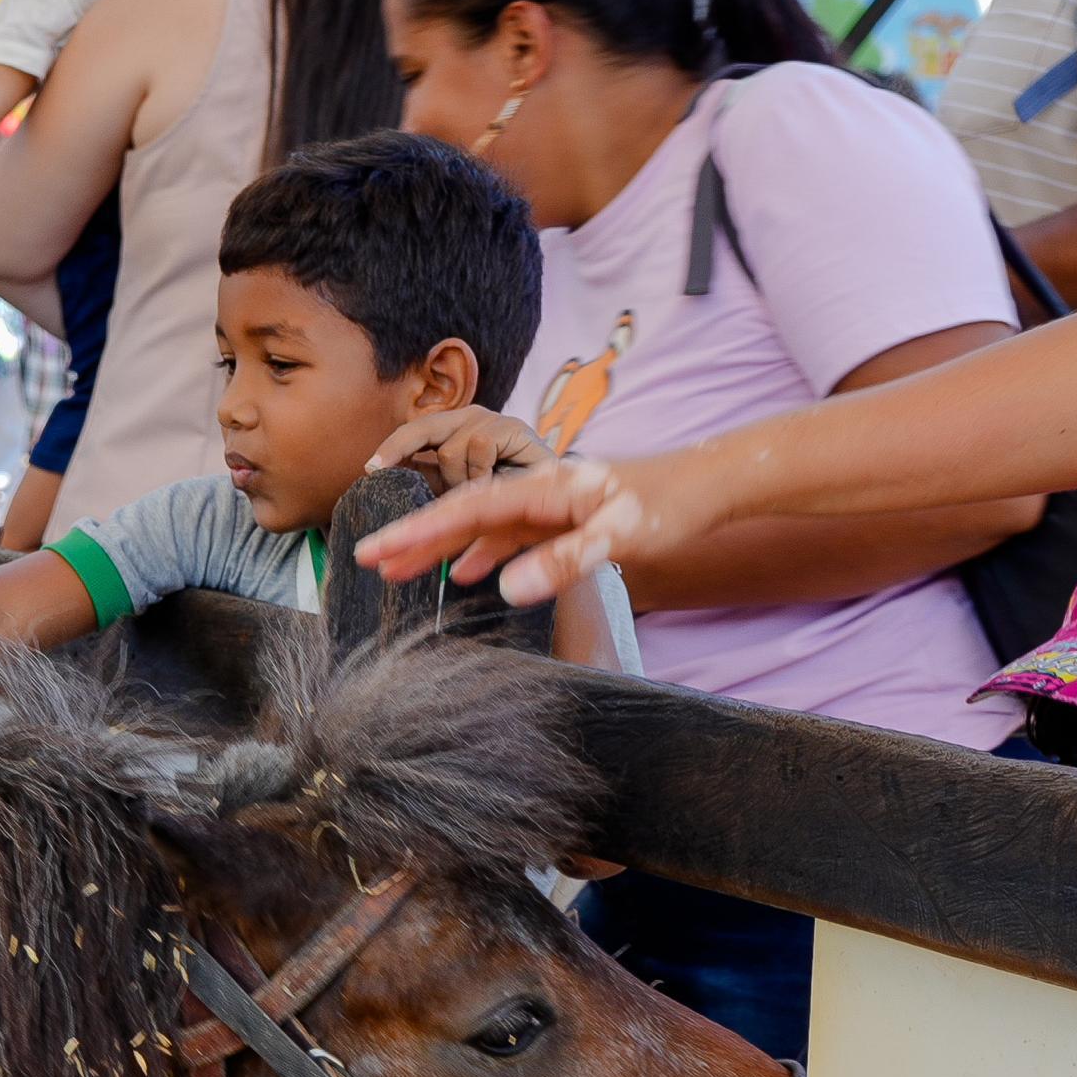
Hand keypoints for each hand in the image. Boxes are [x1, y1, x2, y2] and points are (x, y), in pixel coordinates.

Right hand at [353, 448, 704, 607]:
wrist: (710, 486)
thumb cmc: (669, 506)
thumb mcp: (619, 536)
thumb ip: (564, 561)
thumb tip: (506, 590)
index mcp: (542, 488)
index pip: (465, 510)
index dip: (417, 531)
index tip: (375, 550)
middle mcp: (538, 491)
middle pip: (463, 514)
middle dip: (415, 537)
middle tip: (366, 562)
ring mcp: (549, 506)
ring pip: (481, 527)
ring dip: (441, 548)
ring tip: (401, 572)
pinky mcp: (564, 520)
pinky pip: (509, 537)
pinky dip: (482, 554)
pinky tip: (465, 574)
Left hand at [369, 405, 556, 488]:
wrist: (560, 505)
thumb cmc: (508, 503)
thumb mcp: (460, 498)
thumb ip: (432, 489)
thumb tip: (390, 494)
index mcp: (454, 433)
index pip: (414, 435)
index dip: (391, 448)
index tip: (368, 469)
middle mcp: (469, 420)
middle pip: (422, 428)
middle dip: (396, 450)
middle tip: (374, 470)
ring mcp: (491, 421)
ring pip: (449, 449)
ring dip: (458, 482)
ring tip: (478, 495)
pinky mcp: (513, 426)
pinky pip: (477, 448)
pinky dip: (482, 474)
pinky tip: (497, 484)